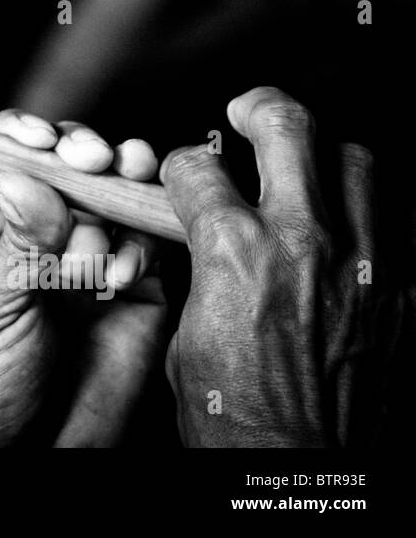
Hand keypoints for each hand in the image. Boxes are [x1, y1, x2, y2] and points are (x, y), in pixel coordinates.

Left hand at [0, 111, 167, 446]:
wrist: (36, 450)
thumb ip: (13, 246)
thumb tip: (25, 178)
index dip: (12, 133)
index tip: (36, 139)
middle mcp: (29, 222)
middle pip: (55, 157)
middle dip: (76, 151)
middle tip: (91, 160)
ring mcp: (83, 242)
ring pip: (107, 186)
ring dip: (114, 190)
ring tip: (104, 231)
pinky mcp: (132, 273)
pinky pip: (143, 236)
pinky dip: (137, 247)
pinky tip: (118, 280)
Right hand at [160, 86, 393, 446]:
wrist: (297, 467)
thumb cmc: (235, 414)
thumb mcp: (184, 332)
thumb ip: (198, 270)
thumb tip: (201, 241)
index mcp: (234, 251)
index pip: (198, 167)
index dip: (181, 166)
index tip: (184, 173)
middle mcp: (303, 241)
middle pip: (290, 126)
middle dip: (260, 107)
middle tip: (248, 111)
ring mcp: (363, 262)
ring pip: (358, 160)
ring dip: (326, 156)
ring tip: (309, 167)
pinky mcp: (402, 293)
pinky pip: (397, 221)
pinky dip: (369, 213)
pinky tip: (347, 226)